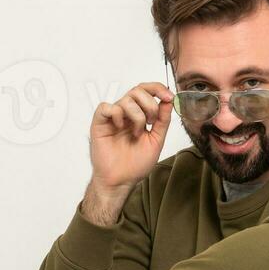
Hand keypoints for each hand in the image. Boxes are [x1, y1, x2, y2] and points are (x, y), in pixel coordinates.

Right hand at [84, 82, 173, 222]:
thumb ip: (163, 121)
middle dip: (150, 104)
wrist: (121, 181)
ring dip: (137, 116)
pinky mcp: (100, 123)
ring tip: (136, 133)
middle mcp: (126, 113)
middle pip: (138, 90)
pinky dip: (116, 114)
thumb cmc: (135, 165)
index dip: (158, 89)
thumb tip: (168, 101)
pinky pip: (106, 107)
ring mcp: (113, 117)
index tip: (169, 97)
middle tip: (151, 122)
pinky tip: (119, 127)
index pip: (147, 91)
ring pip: (126, 99)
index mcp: (139, 115)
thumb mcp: (156, 140)